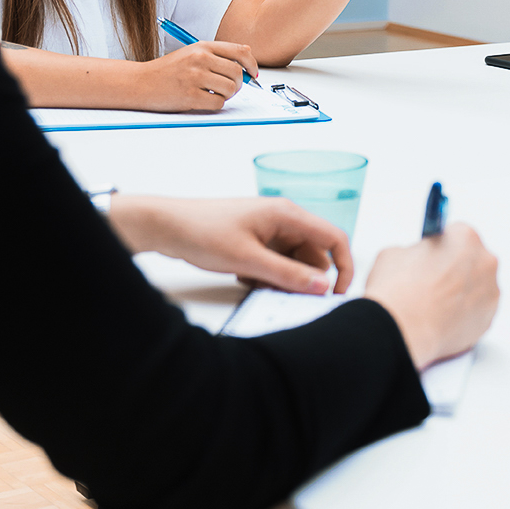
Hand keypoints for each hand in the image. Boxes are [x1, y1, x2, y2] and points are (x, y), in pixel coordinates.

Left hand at [108, 196, 352, 294]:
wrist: (166, 226)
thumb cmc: (202, 231)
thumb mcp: (248, 260)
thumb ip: (288, 275)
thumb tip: (322, 286)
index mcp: (287, 214)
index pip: (334, 238)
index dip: (344, 267)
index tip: (337, 294)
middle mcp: (283, 219)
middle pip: (314, 255)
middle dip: (301, 278)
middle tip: (279, 291)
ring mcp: (269, 229)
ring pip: (293, 262)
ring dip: (280, 278)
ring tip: (252, 279)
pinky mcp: (256, 240)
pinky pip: (275, 263)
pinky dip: (265, 274)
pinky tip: (242, 274)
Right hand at [134, 41, 258, 111]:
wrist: (140, 82)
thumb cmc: (168, 70)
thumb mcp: (192, 53)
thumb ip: (217, 53)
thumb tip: (247, 55)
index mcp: (202, 47)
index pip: (240, 52)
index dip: (251, 64)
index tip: (252, 73)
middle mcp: (200, 59)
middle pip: (238, 73)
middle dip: (238, 84)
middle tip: (229, 88)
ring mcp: (195, 77)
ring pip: (230, 89)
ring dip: (227, 95)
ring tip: (214, 93)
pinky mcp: (190, 96)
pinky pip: (218, 103)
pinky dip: (215, 104)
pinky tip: (204, 100)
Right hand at [363, 222, 498, 369]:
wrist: (400, 331)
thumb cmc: (397, 290)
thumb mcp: (394, 254)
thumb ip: (414, 252)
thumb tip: (417, 259)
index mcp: (465, 237)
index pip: (457, 235)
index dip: (441, 247)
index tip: (433, 256)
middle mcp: (485, 262)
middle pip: (473, 260)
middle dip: (455, 269)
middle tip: (432, 282)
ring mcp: (490, 293)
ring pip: (477, 288)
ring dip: (461, 293)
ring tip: (434, 306)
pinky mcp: (487, 321)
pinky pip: (476, 313)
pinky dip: (463, 316)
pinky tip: (441, 320)